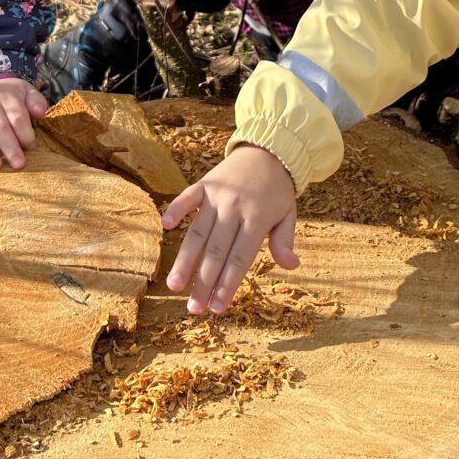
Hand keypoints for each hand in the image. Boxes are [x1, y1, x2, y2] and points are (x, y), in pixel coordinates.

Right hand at [161, 143, 298, 313]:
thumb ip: (285, 240)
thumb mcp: (289, 214)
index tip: (218, 308)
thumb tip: (292, 265)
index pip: (240, 258)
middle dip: (203, 282)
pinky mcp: (203, 184)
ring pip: (197, 232)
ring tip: (173, 285)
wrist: (267, 150)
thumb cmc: (277, 190)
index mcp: (258, 218)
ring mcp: (217, 195)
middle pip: (216, 251)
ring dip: (184, 260)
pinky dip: (176, 210)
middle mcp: (235, 208)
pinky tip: (165, 227)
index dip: (228, 284)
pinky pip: (187, 198)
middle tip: (193, 309)